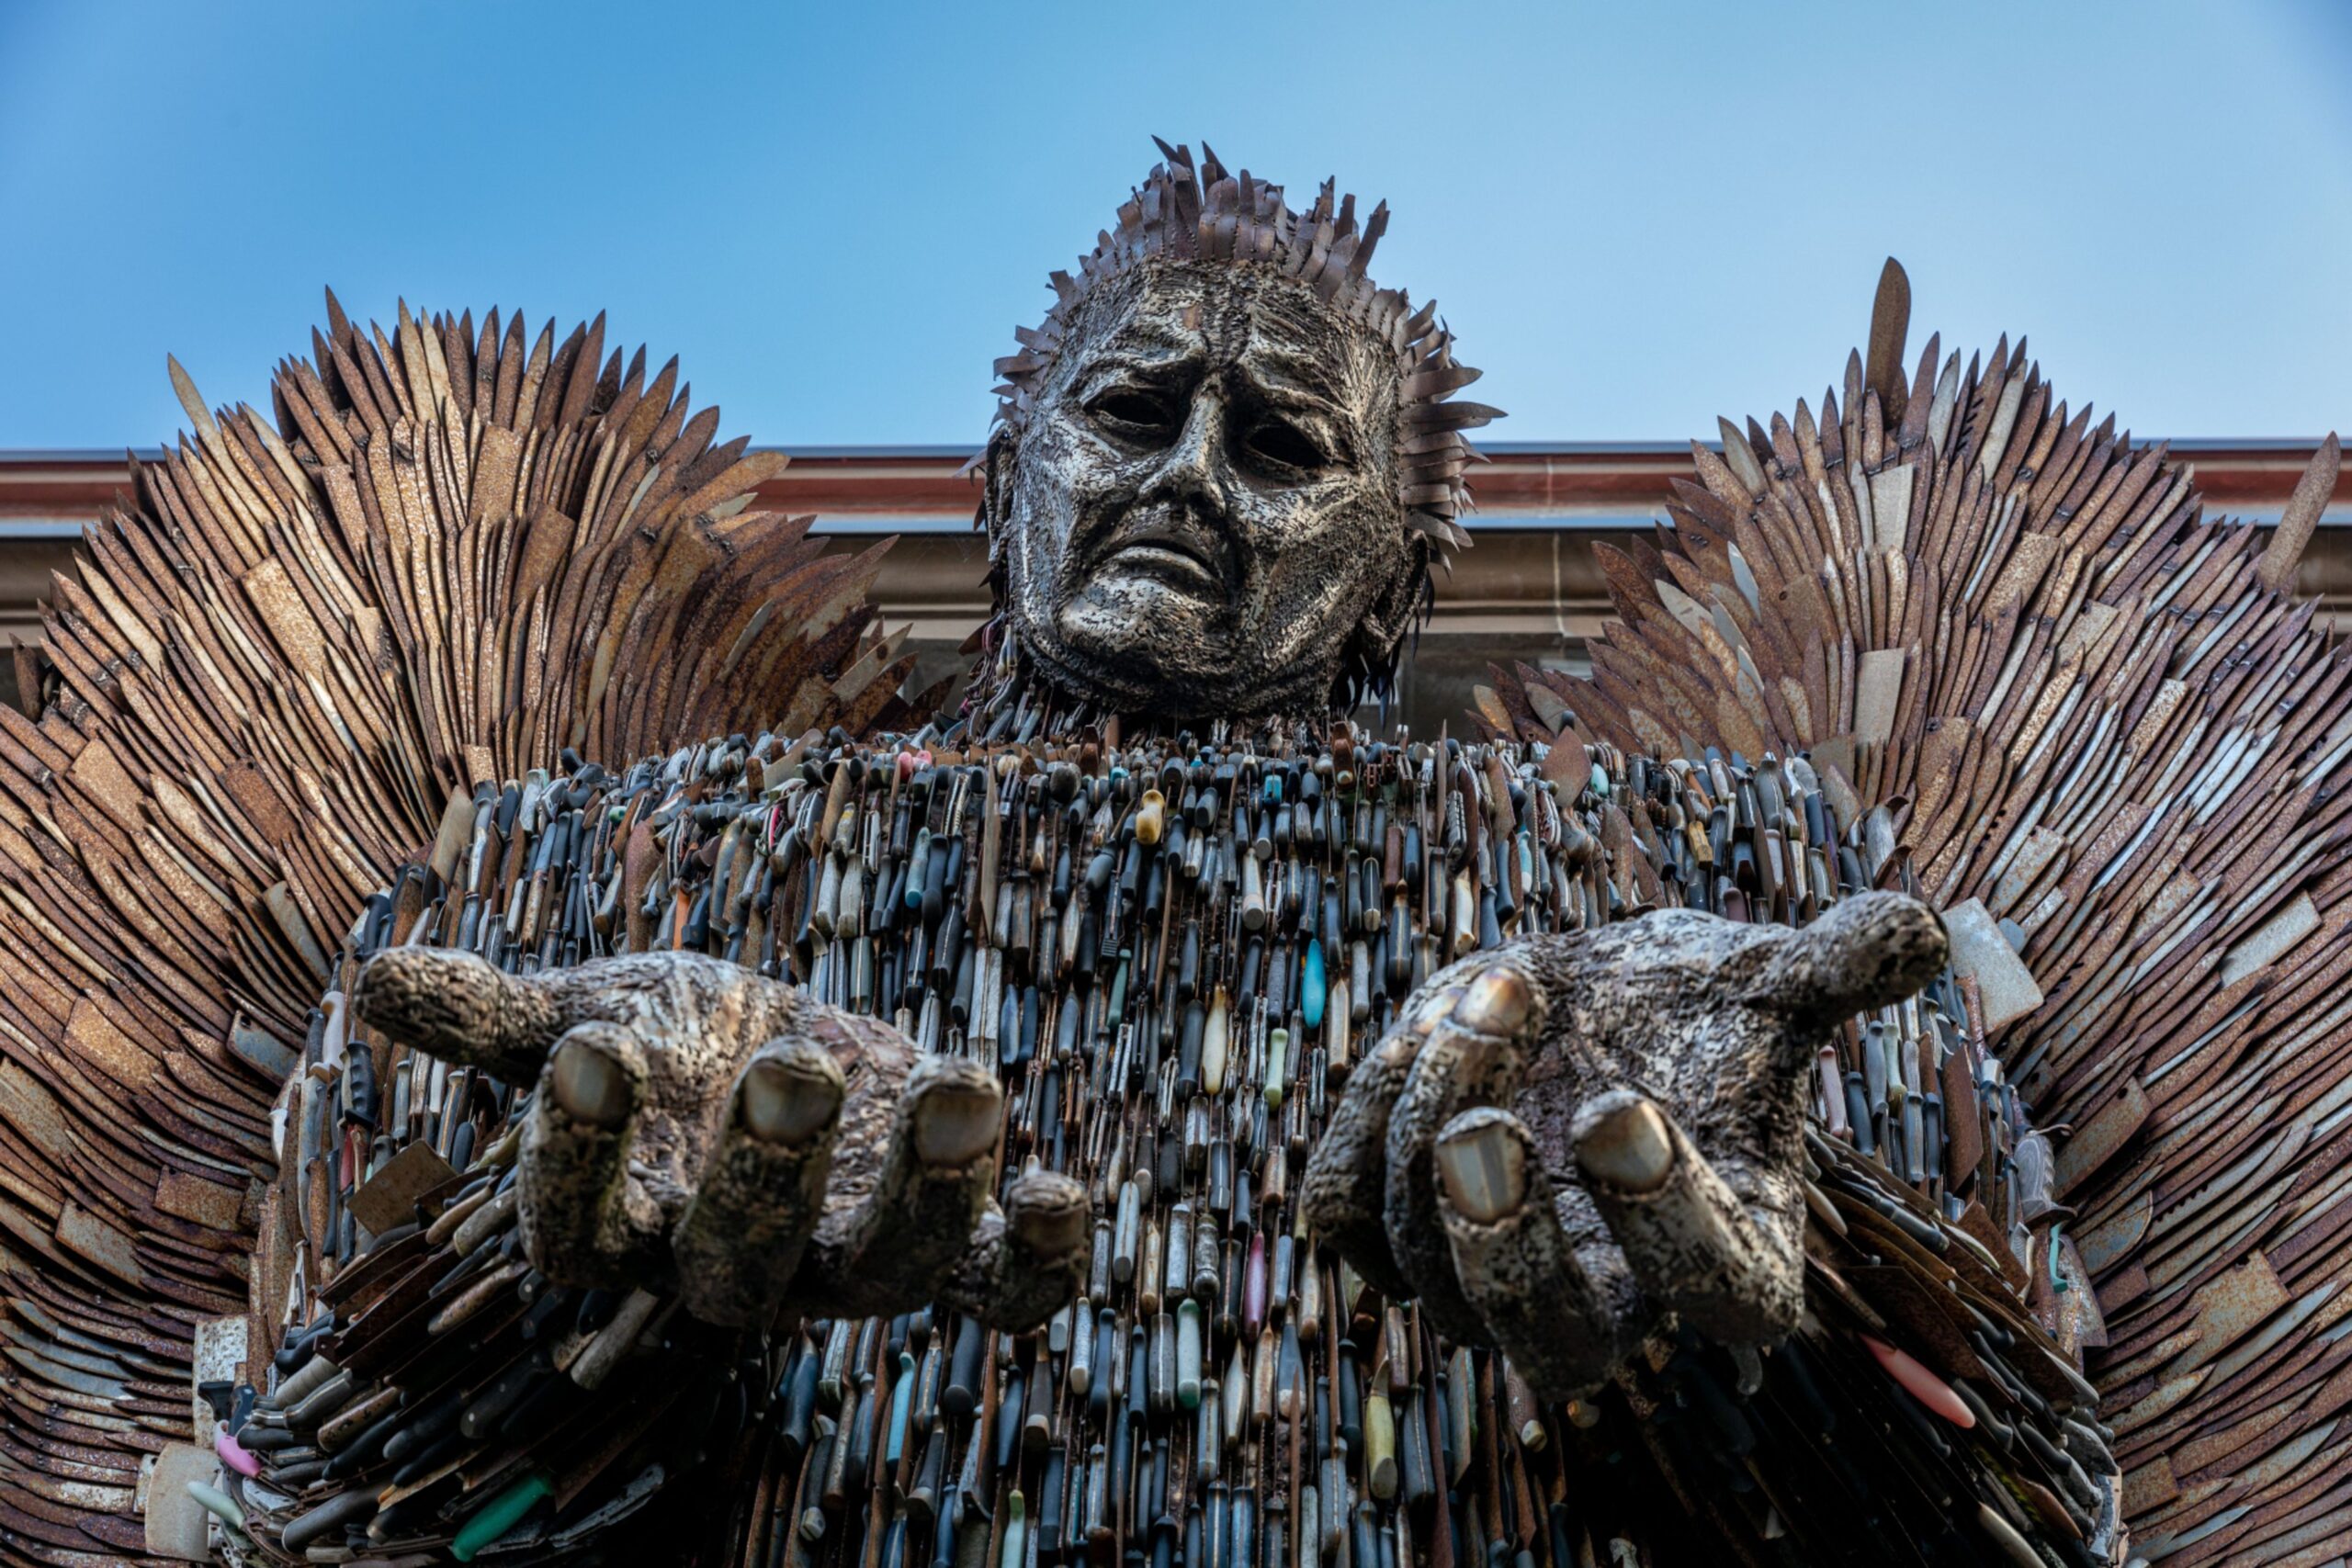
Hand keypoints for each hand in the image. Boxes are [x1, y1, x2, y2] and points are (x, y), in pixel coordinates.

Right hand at [351, 948, 1087, 1330]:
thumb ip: (497, 1014)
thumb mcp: (587, 1012)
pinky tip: (1066, 1189)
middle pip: (736, 1268)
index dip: (576, 1160)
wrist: (777, 1048)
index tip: (590, 1054)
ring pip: (885, 1274)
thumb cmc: (668, 1046)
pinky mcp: (950, 1241)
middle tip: (790, 1066)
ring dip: (930, 1192)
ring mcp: (847, 1262)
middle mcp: (732, 1268)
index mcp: (623, 1224)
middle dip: (767, 1173)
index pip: (575, 1236)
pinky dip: (1042, 1257)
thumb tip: (374, 980)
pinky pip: (1004, 1291)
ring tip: (964, 1081)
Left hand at [1302, 891, 1944, 1395]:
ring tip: (1496, 991)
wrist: (1589, 1008)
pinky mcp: (1390, 1230)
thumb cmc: (1692, 1017)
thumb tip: (1921, 926)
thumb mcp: (1768, 982)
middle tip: (1486, 1129)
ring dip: (1439, 1119)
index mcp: (1730, 1258)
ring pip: (1429, 1259)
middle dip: (1507, 1247)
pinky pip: (1344, 1216)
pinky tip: (1420, 1032)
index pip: (1720, 1299)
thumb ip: (1838, 965)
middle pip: (1553, 1346)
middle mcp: (1606, 1298)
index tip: (1623, 1107)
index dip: (1670, 1223)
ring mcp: (1486, 1278)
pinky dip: (1368, 1125)